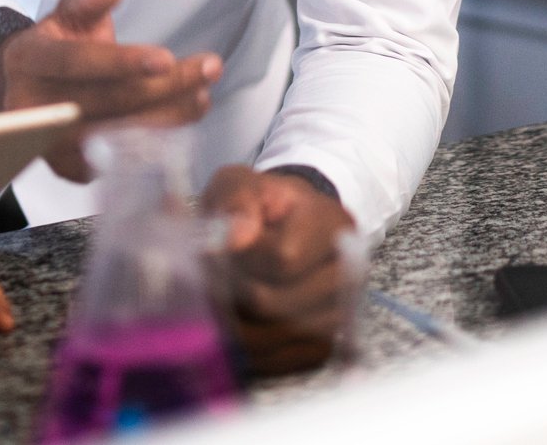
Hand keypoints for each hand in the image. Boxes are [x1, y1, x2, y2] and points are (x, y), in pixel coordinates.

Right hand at [0, 0, 220, 179]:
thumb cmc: (52, 49)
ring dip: (170, 115)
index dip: (122, 62)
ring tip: (202, 93)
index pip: (78, 62)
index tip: (166, 58)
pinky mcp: (69, 168)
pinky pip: (120, 160)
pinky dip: (157, 142)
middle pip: (109, 101)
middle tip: (208, 69)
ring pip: (121, 134)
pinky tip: (183, 119)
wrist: (21, 90)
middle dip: (166, 87)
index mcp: (31, 61)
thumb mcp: (64, 15)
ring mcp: (51, 144)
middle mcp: (36, 108)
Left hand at [202, 166, 358, 374]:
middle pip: (272, 303)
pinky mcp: (321, 344)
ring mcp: (337, 314)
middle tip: (200, 278)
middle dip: (224, 292)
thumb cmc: (255, 206)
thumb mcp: (240, 184)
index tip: (212, 246)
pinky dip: (243, 349)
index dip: (238, 256)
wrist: (278, 229)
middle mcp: (346, 274)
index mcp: (332, 226)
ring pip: (270, 339)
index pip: (282, 257)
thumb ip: (237, 200)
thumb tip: (237, 238)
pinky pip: (277, 362)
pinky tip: (229, 322)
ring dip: (227, 323)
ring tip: (210, 298)